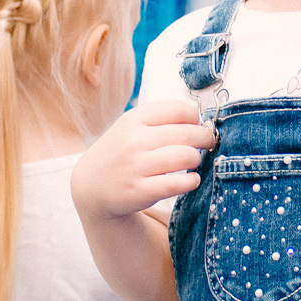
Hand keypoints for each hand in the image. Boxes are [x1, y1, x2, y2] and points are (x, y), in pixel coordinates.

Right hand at [72, 98, 216, 220]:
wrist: (92, 185)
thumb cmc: (121, 152)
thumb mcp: (131, 127)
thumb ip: (161, 120)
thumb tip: (200, 121)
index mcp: (134, 119)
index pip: (178, 109)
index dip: (196, 117)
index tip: (199, 125)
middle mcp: (134, 140)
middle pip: (188, 133)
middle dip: (205, 138)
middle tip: (208, 143)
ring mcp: (136, 166)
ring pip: (187, 157)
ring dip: (197, 159)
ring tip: (193, 162)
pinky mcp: (141, 191)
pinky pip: (179, 184)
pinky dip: (192, 181)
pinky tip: (191, 180)